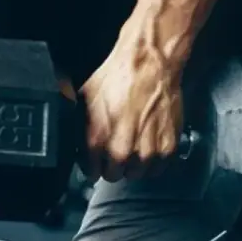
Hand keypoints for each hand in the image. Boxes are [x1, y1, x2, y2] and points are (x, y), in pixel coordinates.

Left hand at [79, 41, 184, 181]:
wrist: (148, 65)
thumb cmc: (119, 77)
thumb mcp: (84, 99)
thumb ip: (78, 124)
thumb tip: (73, 136)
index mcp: (98, 140)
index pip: (91, 173)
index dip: (92, 165)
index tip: (95, 159)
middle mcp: (123, 150)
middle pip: (114, 175)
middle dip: (112, 164)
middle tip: (114, 148)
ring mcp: (147, 152)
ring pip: (136, 174)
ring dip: (134, 163)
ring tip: (133, 144)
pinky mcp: (168, 148)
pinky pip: (158, 167)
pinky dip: (154, 159)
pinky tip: (148, 144)